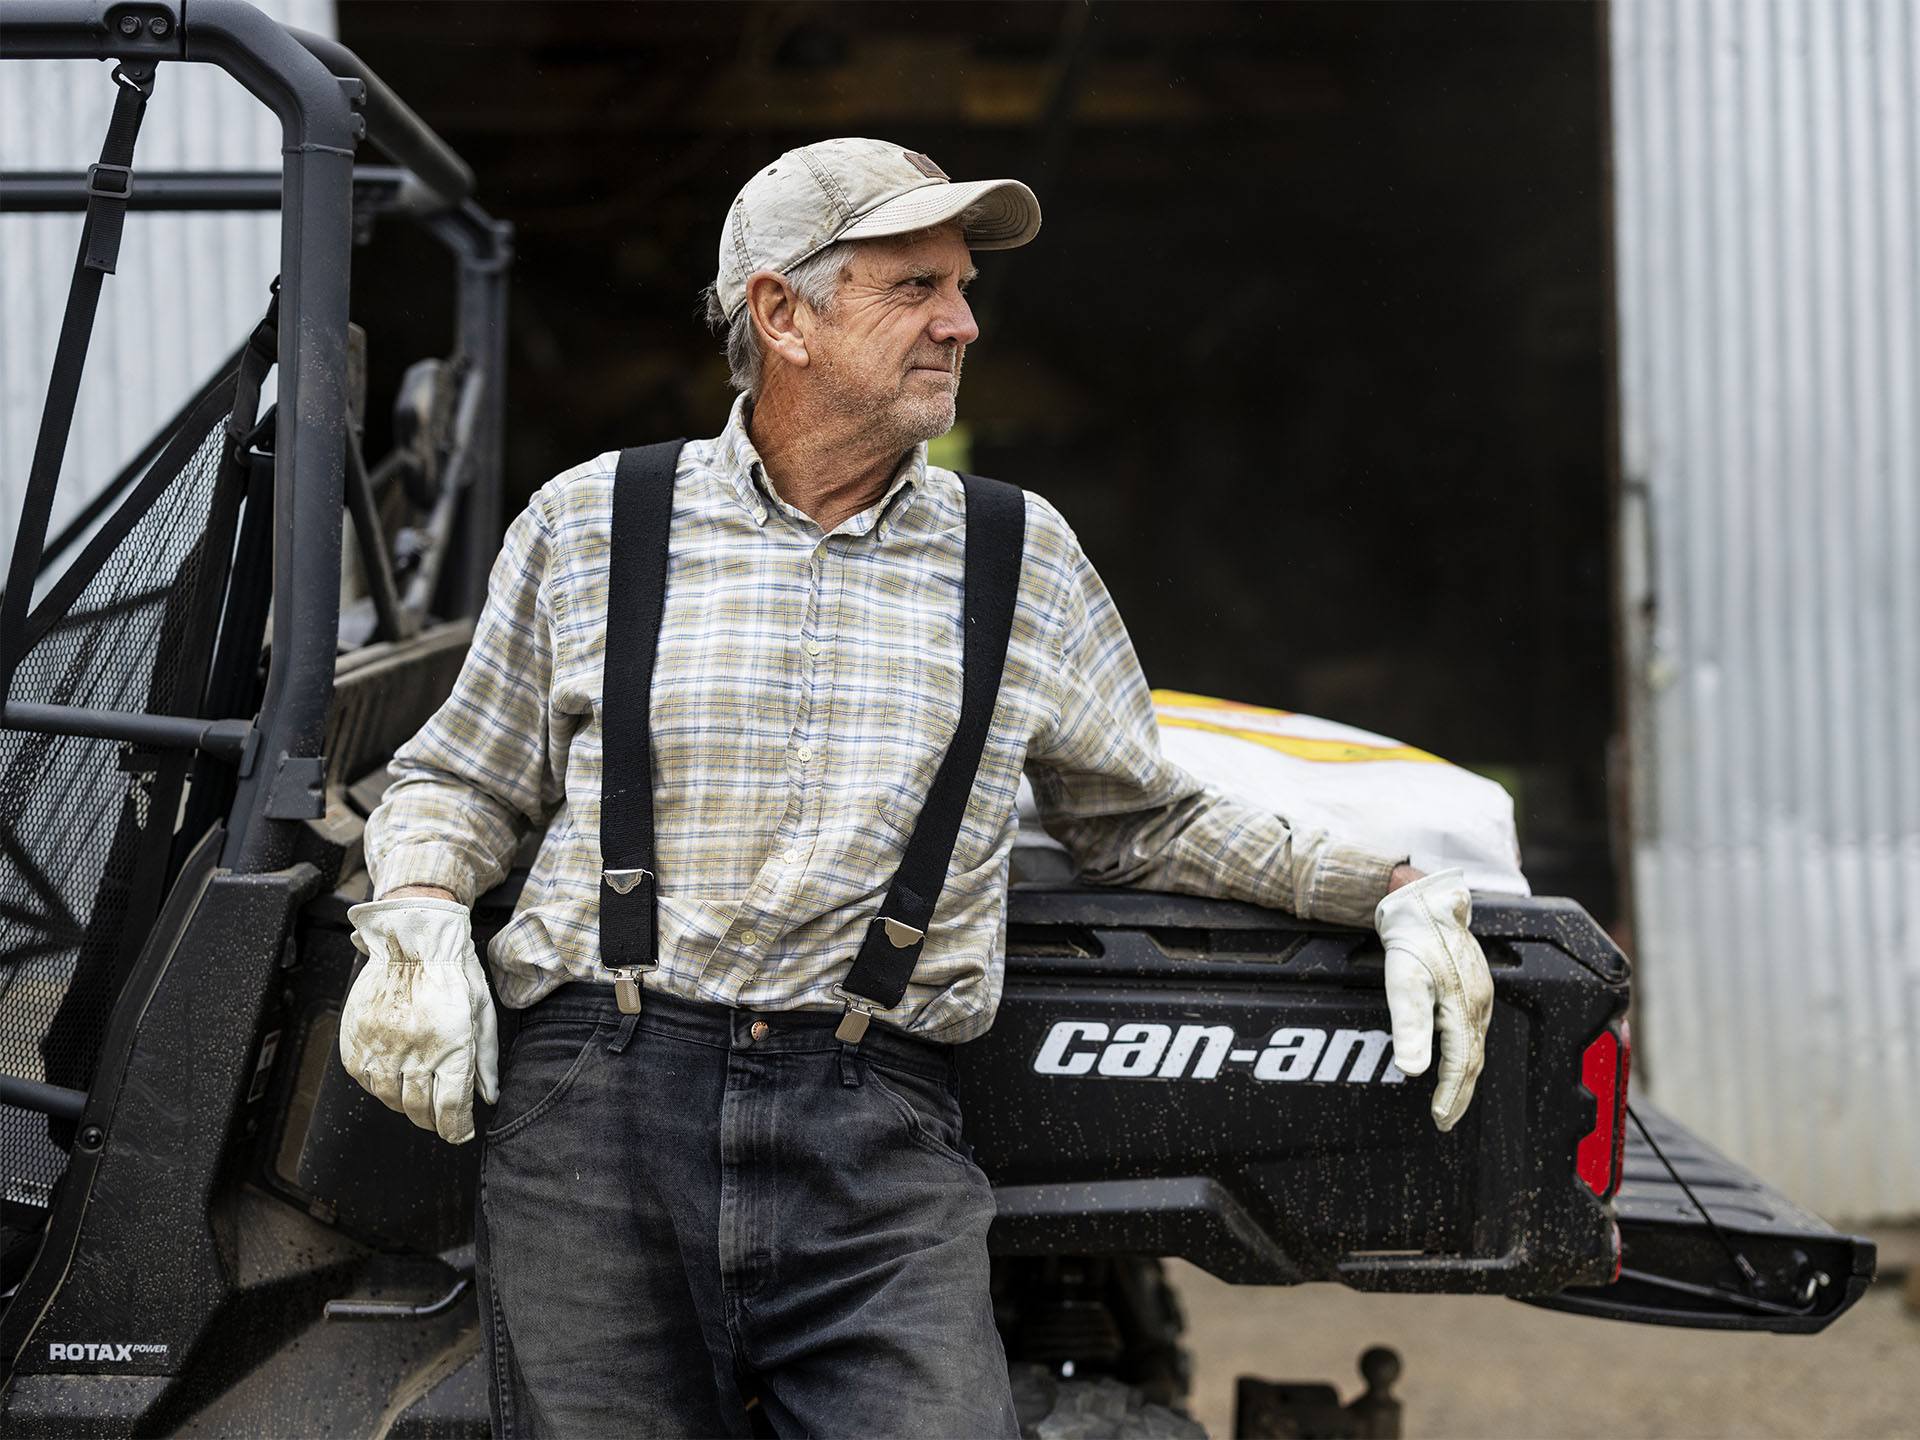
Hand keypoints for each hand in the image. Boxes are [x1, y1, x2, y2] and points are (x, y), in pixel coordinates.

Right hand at [340, 896, 499, 1143]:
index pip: (451, 1108)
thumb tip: (487, 1098)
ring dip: (405, 1105)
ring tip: (416, 1099)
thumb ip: (484, 1060)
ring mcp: (381, 1047)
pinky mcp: (356, 1040)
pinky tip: (392, 1078)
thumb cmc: (453, 975)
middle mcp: (415, 1052)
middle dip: (432, 1120)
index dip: (456, 1129)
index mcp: (452, 1047)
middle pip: (420, 1109)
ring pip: (390, 1098)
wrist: (412, 941)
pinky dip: (379, 1086)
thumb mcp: (482, 1014)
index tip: (460, 1133)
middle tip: (439, 1119)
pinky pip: (365, 1079)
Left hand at [1374, 868, 1493, 1131]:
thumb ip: (1410, 1026)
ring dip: (1465, 1078)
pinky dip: (1466, 1055)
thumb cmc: (1413, 939)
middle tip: (1445, 1121)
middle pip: (1473, 1060)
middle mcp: (1479, 1004)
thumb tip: (1412, 1070)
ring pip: (1476, 1047)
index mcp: (1465, 1008)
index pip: (1461, 1064)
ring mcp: (1480, 995)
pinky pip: (1474, 1031)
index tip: (1440, 1119)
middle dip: (1461, 1095)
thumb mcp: (1403, 983)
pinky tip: (1457, 1060)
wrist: (1424, 901)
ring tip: (1451, 1101)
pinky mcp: (1474, 987)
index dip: (1451, 1095)